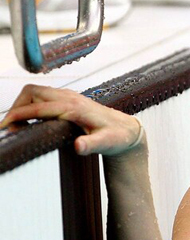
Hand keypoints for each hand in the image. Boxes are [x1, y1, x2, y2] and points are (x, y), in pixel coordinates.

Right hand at [0, 84, 142, 155]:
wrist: (127, 129)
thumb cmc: (117, 137)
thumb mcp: (107, 144)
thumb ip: (92, 145)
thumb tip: (79, 147)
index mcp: (74, 108)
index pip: (38, 107)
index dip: (18, 115)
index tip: (5, 127)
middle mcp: (70, 98)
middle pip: (32, 92)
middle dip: (16, 107)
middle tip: (10, 127)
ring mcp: (69, 96)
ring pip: (36, 92)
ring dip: (22, 105)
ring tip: (17, 125)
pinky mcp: (69, 98)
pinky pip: (43, 95)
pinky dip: (31, 104)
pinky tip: (30, 120)